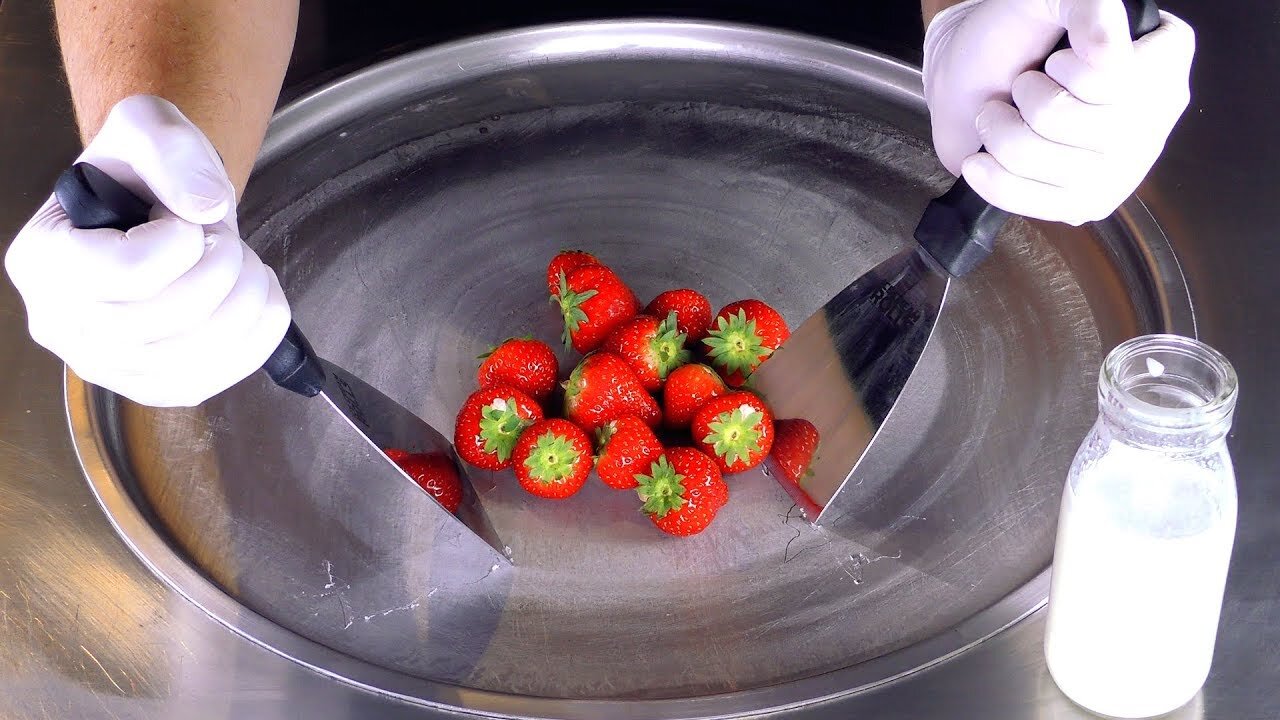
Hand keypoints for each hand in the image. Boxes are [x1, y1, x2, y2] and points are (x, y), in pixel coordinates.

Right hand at [5, 95, 289, 406]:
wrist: (157, 208)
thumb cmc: (141, 171)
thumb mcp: (149, 126)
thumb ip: (171, 149)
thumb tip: (205, 206)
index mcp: (42, 260)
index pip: (125, 272)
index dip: (182, 241)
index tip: (187, 218)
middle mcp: (59, 323)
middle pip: (160, 320)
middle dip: (221, 271)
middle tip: (227, 238)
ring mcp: (103, 364)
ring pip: (188, 358)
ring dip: (244, 305)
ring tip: (248, 266)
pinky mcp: (150, 385)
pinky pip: (209, 380)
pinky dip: (254, 340)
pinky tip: (259, 299)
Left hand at [922, 0, 1194, 224]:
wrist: (971, 76)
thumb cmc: (1016, 32)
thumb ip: (1087, 7)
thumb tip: (1111, 56)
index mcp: (1166, 56)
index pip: (1119, 82)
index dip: (1068, 71)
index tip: (1056, 58)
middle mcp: (1158, 115)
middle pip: (1081, 126)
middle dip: (1029, 98)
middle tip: (1022, 85)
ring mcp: (1126, 167)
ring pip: (1050, 162)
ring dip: (1003, 131)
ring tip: (999, 114)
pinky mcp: (1088, 203)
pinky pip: (1037, 203)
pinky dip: (996, 179)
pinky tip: (981, 160)